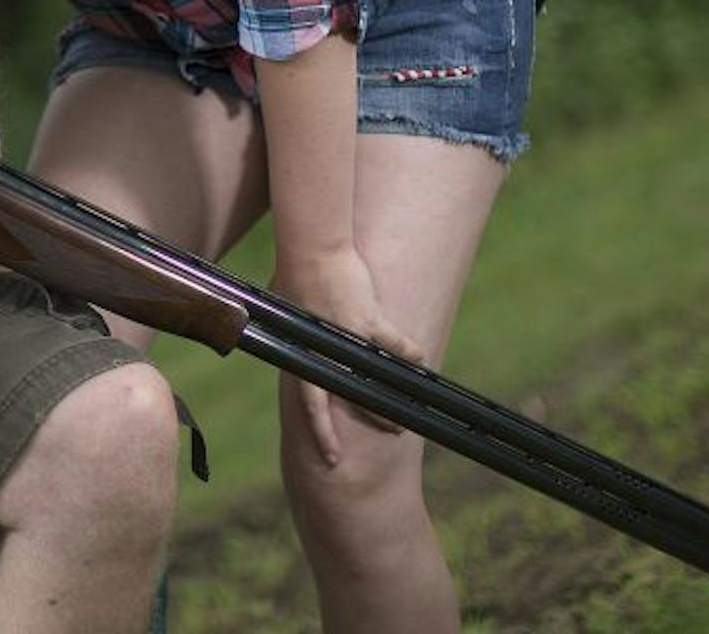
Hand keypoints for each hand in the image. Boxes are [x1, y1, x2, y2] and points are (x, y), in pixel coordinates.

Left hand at [273, 245, 424, 467]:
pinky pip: (395, 344)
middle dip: (376, 418)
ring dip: (398, 392)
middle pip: (353, 399)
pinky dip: (410, 352)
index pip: (312, 405)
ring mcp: (349, 340)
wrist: (309, 251)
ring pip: (379, 378)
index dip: (322, 433)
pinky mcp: (369, 321)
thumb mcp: (286, 314)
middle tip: (394, 432)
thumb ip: (295, 335)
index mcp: (305, 354)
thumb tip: (290, 341)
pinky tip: (421, 359)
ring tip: (413, 403)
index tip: (332, 458)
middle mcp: (326, 353)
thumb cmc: (291, 276)